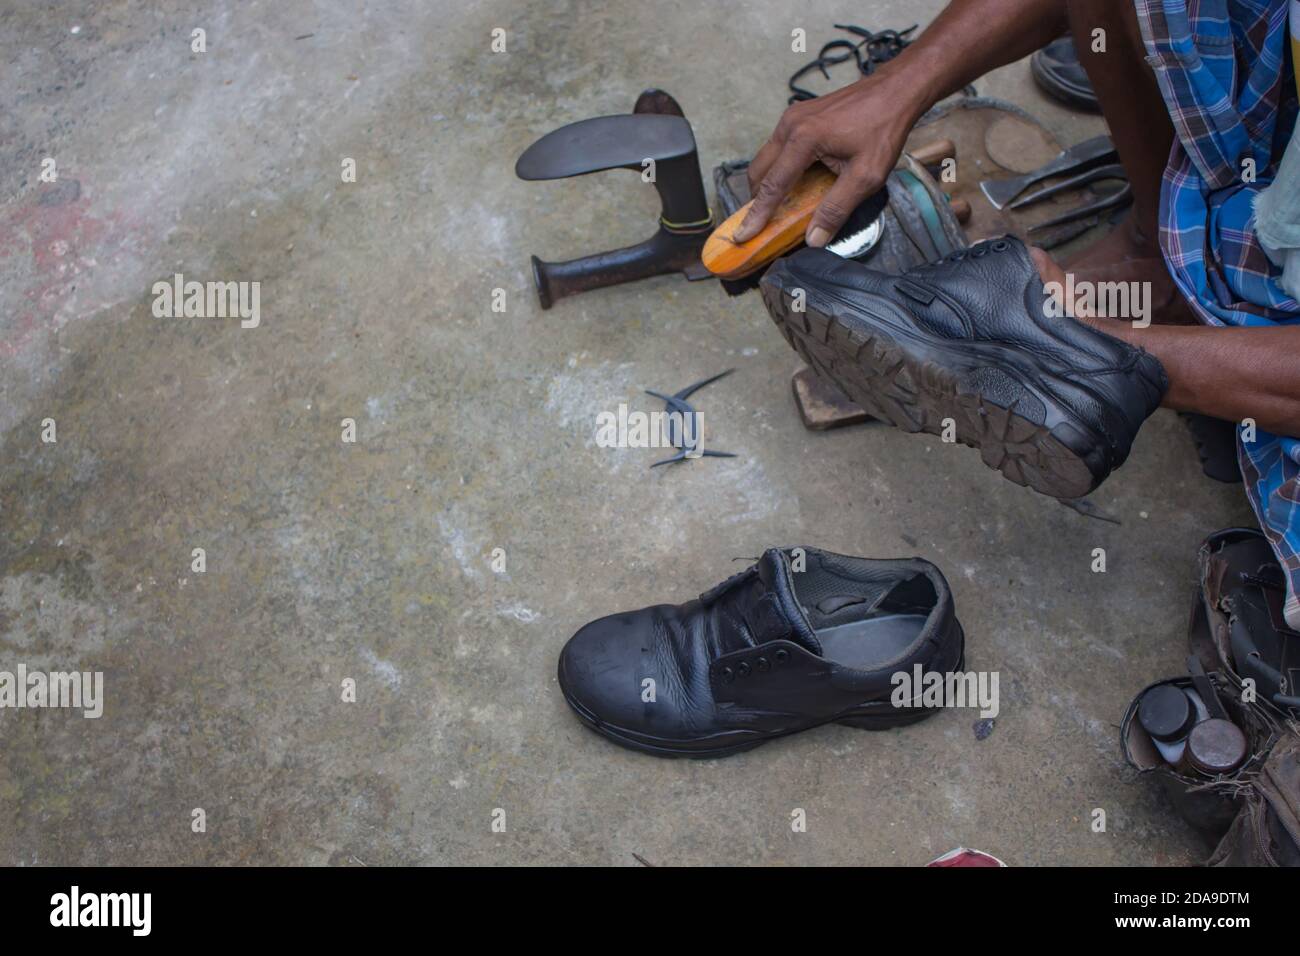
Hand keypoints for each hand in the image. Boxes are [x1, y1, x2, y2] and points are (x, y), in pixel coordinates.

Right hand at [734, 72, 921, 246]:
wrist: (894, 91)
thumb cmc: (884, 128)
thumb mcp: (866, 176)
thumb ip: (837, 209)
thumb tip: (814, 238)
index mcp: (803, 139)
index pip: (772, 186)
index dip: (757, 215)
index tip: (742, 235)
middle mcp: (790, 126)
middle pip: (758, 171)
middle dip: (756, 199)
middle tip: (759, 224)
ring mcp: (792, 118)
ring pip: (766, 158)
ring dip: (767, 184)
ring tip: (776, 207)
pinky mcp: (798, 116)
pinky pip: (777, 148)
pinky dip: (778, 169)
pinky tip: (792, 183)